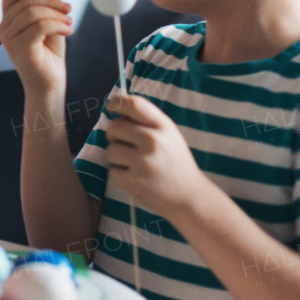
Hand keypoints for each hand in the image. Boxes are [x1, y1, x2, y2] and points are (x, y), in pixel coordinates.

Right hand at [0, 0, 72, 97]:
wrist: (48, 84)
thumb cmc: (48, 55)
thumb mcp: (48, 25)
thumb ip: (46, 8)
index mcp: (8, 21)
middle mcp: (4, 29)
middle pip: (25, 1)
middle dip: (51, 1)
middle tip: (68, 9)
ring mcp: (9, 39)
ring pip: (33, 13)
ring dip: (56, 14)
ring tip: (69, 24)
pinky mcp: (20, 48)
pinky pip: (40, 26)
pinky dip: (58, 25)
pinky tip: (67, 31)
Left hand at [104, 94, 209, 216]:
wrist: (189, 197)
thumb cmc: (175, 163)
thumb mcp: (169, 136)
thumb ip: (147, 123)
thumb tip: (116, 108)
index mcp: (164, 126)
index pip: (134, 104)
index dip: (117, 102)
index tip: (111, 106)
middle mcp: (153, 140)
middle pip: (114, 127)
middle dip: (115, 136)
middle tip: (126, 146)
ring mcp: (143, 161)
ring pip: (110, 150)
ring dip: (117, 157)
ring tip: (134, 165)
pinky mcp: (133, 181)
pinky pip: (112, 171)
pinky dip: (120, 176)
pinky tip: (136, 179)